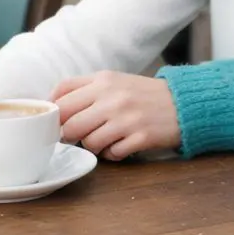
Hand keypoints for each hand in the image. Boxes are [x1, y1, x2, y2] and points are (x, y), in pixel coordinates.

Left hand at [53, 71, 180, 159]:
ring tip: (109, 137)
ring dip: (95, 145)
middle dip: (73, 136)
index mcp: (104, 80)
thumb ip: (84, 89)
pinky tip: (124, 143)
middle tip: (85, 133)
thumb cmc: (143, 94)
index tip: (61, 121)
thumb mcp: (115, 81)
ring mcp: (127, 118)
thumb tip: (49, 107)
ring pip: (89, 143)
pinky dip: (114, 153)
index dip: (54, 115)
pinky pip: (111, 154)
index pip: (61, 98)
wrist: (184, 102)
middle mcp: (113, 97)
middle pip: (69, 126)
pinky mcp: (141, 136)